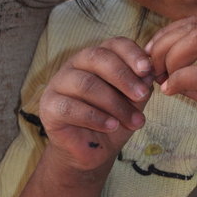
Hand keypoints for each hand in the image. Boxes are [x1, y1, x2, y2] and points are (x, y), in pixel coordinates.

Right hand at [38, 36, 153, 170]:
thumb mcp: (132, 104)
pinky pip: (70, 107)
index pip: (113, 44)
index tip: (147, 69)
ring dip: (114, 103)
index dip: (131, 53)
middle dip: (123, 76)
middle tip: (142, 95)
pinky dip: (95, 117)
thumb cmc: (113, 122)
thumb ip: (139, 88)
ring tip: (133, 121)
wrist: (91, 152)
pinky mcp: (48, 106)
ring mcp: (59, 83)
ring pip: (86, 84)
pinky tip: (112, 126)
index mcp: (98, 58)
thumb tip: (147, 76)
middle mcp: (76, 65)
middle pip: (97, 58)